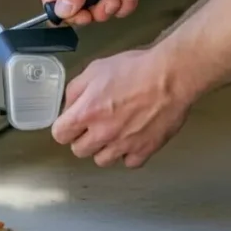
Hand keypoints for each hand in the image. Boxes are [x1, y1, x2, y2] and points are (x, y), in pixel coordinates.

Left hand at [51, 48, 196, 167]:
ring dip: (104, 149)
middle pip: (79, 150)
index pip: (59, 135)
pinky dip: (129, 154)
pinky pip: (129, 162)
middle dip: (83, 138)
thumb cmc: (133, 68)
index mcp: (86, 113)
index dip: (65, 127)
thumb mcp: (95, 69)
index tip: (73, 122)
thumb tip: (68, 108)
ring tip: (114, 133)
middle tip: (95, 125)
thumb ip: (75, 91)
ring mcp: (124, 145)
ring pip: (102, 160)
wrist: (171, 76)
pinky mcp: (146, 150)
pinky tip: (133, 139)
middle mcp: (102, 134)